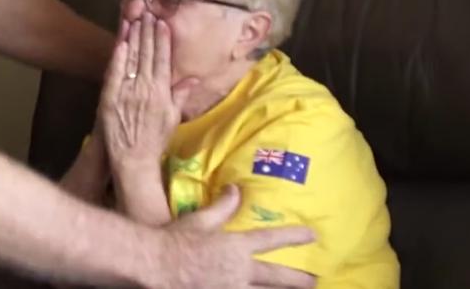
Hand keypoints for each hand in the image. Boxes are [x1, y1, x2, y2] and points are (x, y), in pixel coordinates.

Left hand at [99, 14, 195, 172]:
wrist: (133, 159)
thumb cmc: (155, 139)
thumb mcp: (173, 117)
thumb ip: (180, 94)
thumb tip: (193, 78)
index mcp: (162, 93)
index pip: (163, 60)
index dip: (163, 40)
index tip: (163, 23)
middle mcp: (145, 90)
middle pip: (147, 55)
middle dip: (148, 32)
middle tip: (148, 12)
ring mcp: (127, 93)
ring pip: (131, 60)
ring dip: (133, 38)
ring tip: (135, 19)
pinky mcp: (110, 98)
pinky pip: (115, 74)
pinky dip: (118, 57)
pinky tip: (121, 42)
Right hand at [160, 185, 316, 288]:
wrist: (156, 265)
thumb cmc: (175, 239)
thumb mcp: (199, 219)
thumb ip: (221, 206)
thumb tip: (236, 189)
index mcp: (236, 248)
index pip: (271, 240)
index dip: (293, 236)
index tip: (312, 235)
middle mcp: (240, 272)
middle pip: (276, 277)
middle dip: (298, 279)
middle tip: (314, 280)